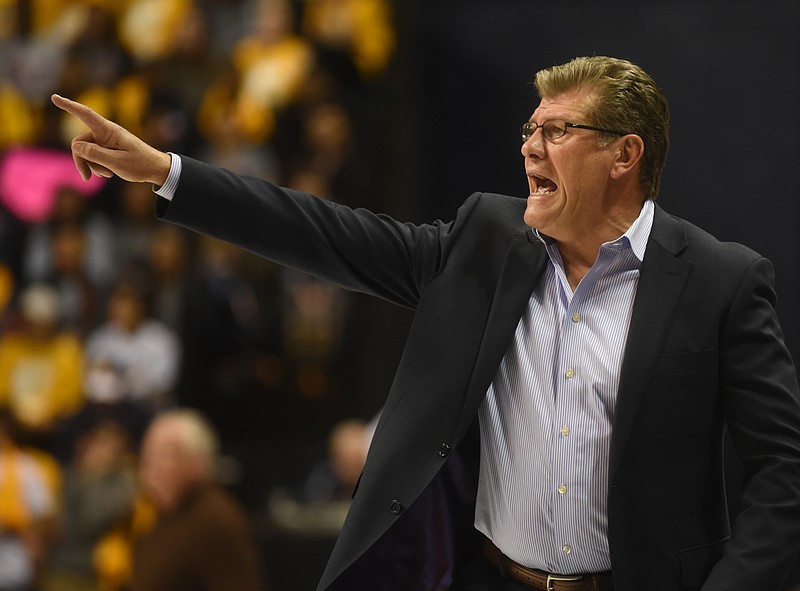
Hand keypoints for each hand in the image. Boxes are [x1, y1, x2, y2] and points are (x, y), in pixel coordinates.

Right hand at [51, 94, 171, 185]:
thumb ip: (95, 154)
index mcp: (109, 131)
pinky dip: (97, 166)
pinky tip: (108, 174)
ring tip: (107, 175)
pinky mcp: (107, 149)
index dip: (69, 106)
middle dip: (81, 160)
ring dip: (92, 165)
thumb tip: (76, 145)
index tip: (54, 97)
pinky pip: (93, 156)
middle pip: (80, 143)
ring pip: (85, 152)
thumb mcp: (116, 162)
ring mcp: (106, 141)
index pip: (85, 115)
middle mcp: (105, 133)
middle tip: (87, 178)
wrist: (156, 170)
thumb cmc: (140, 164)